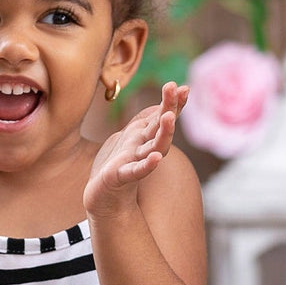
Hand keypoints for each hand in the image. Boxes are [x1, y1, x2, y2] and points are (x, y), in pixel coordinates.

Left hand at [83, 82, 188, 217]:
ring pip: (155, 147)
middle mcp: (145, 148)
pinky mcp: (122, 177)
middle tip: (177, 89)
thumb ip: (144, 121)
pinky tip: (156, 158)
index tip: (184, 87)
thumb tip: (160, 105)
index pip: (162, 116)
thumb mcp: (130, 137)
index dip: (174, 102)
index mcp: (145, 137)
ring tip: (169, 117)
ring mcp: (135, 162)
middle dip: (170, 107)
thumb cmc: (117, 166)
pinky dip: (147, 165)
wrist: (101, 197)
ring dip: (164, 133)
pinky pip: (137, 171)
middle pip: (161, 127)